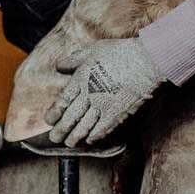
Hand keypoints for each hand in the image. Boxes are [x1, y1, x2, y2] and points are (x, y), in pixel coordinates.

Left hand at [45, 38, 162, 145]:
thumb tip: (59, 67)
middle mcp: (89, 94)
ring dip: (75, 137)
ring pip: (84, 126)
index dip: (54, 113)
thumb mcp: (93, 50)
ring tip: (69, 143)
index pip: (63, 101)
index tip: (49, 120)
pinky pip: (102, 129)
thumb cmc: (120, 52)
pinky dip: (94, 136)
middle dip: (60, 130)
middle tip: (54, 138)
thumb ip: (74, 60)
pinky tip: (90, 140)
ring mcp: (103, 105)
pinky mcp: (117, 113)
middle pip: (70, 117)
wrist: (146, 60)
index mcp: (81, 79)